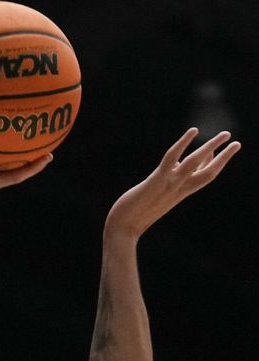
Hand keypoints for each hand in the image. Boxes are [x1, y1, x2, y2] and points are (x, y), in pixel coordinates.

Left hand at [106, 128, 240, 237]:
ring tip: (226, 134)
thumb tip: (166, 178)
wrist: (122, 229)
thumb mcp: (149, 201)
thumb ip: (160, 190)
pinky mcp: (157, 180)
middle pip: (208, 173)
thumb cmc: (130, 217)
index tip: (215, 151)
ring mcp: (169, 185)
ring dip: (213, 147)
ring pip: (196, 163)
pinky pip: (173, 158)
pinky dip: (183, 143)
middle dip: (224, 157)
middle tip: (237, 142)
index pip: (201, 178)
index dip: (211, 164)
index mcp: (178, 195)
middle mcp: (178, 190)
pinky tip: (193, 131)